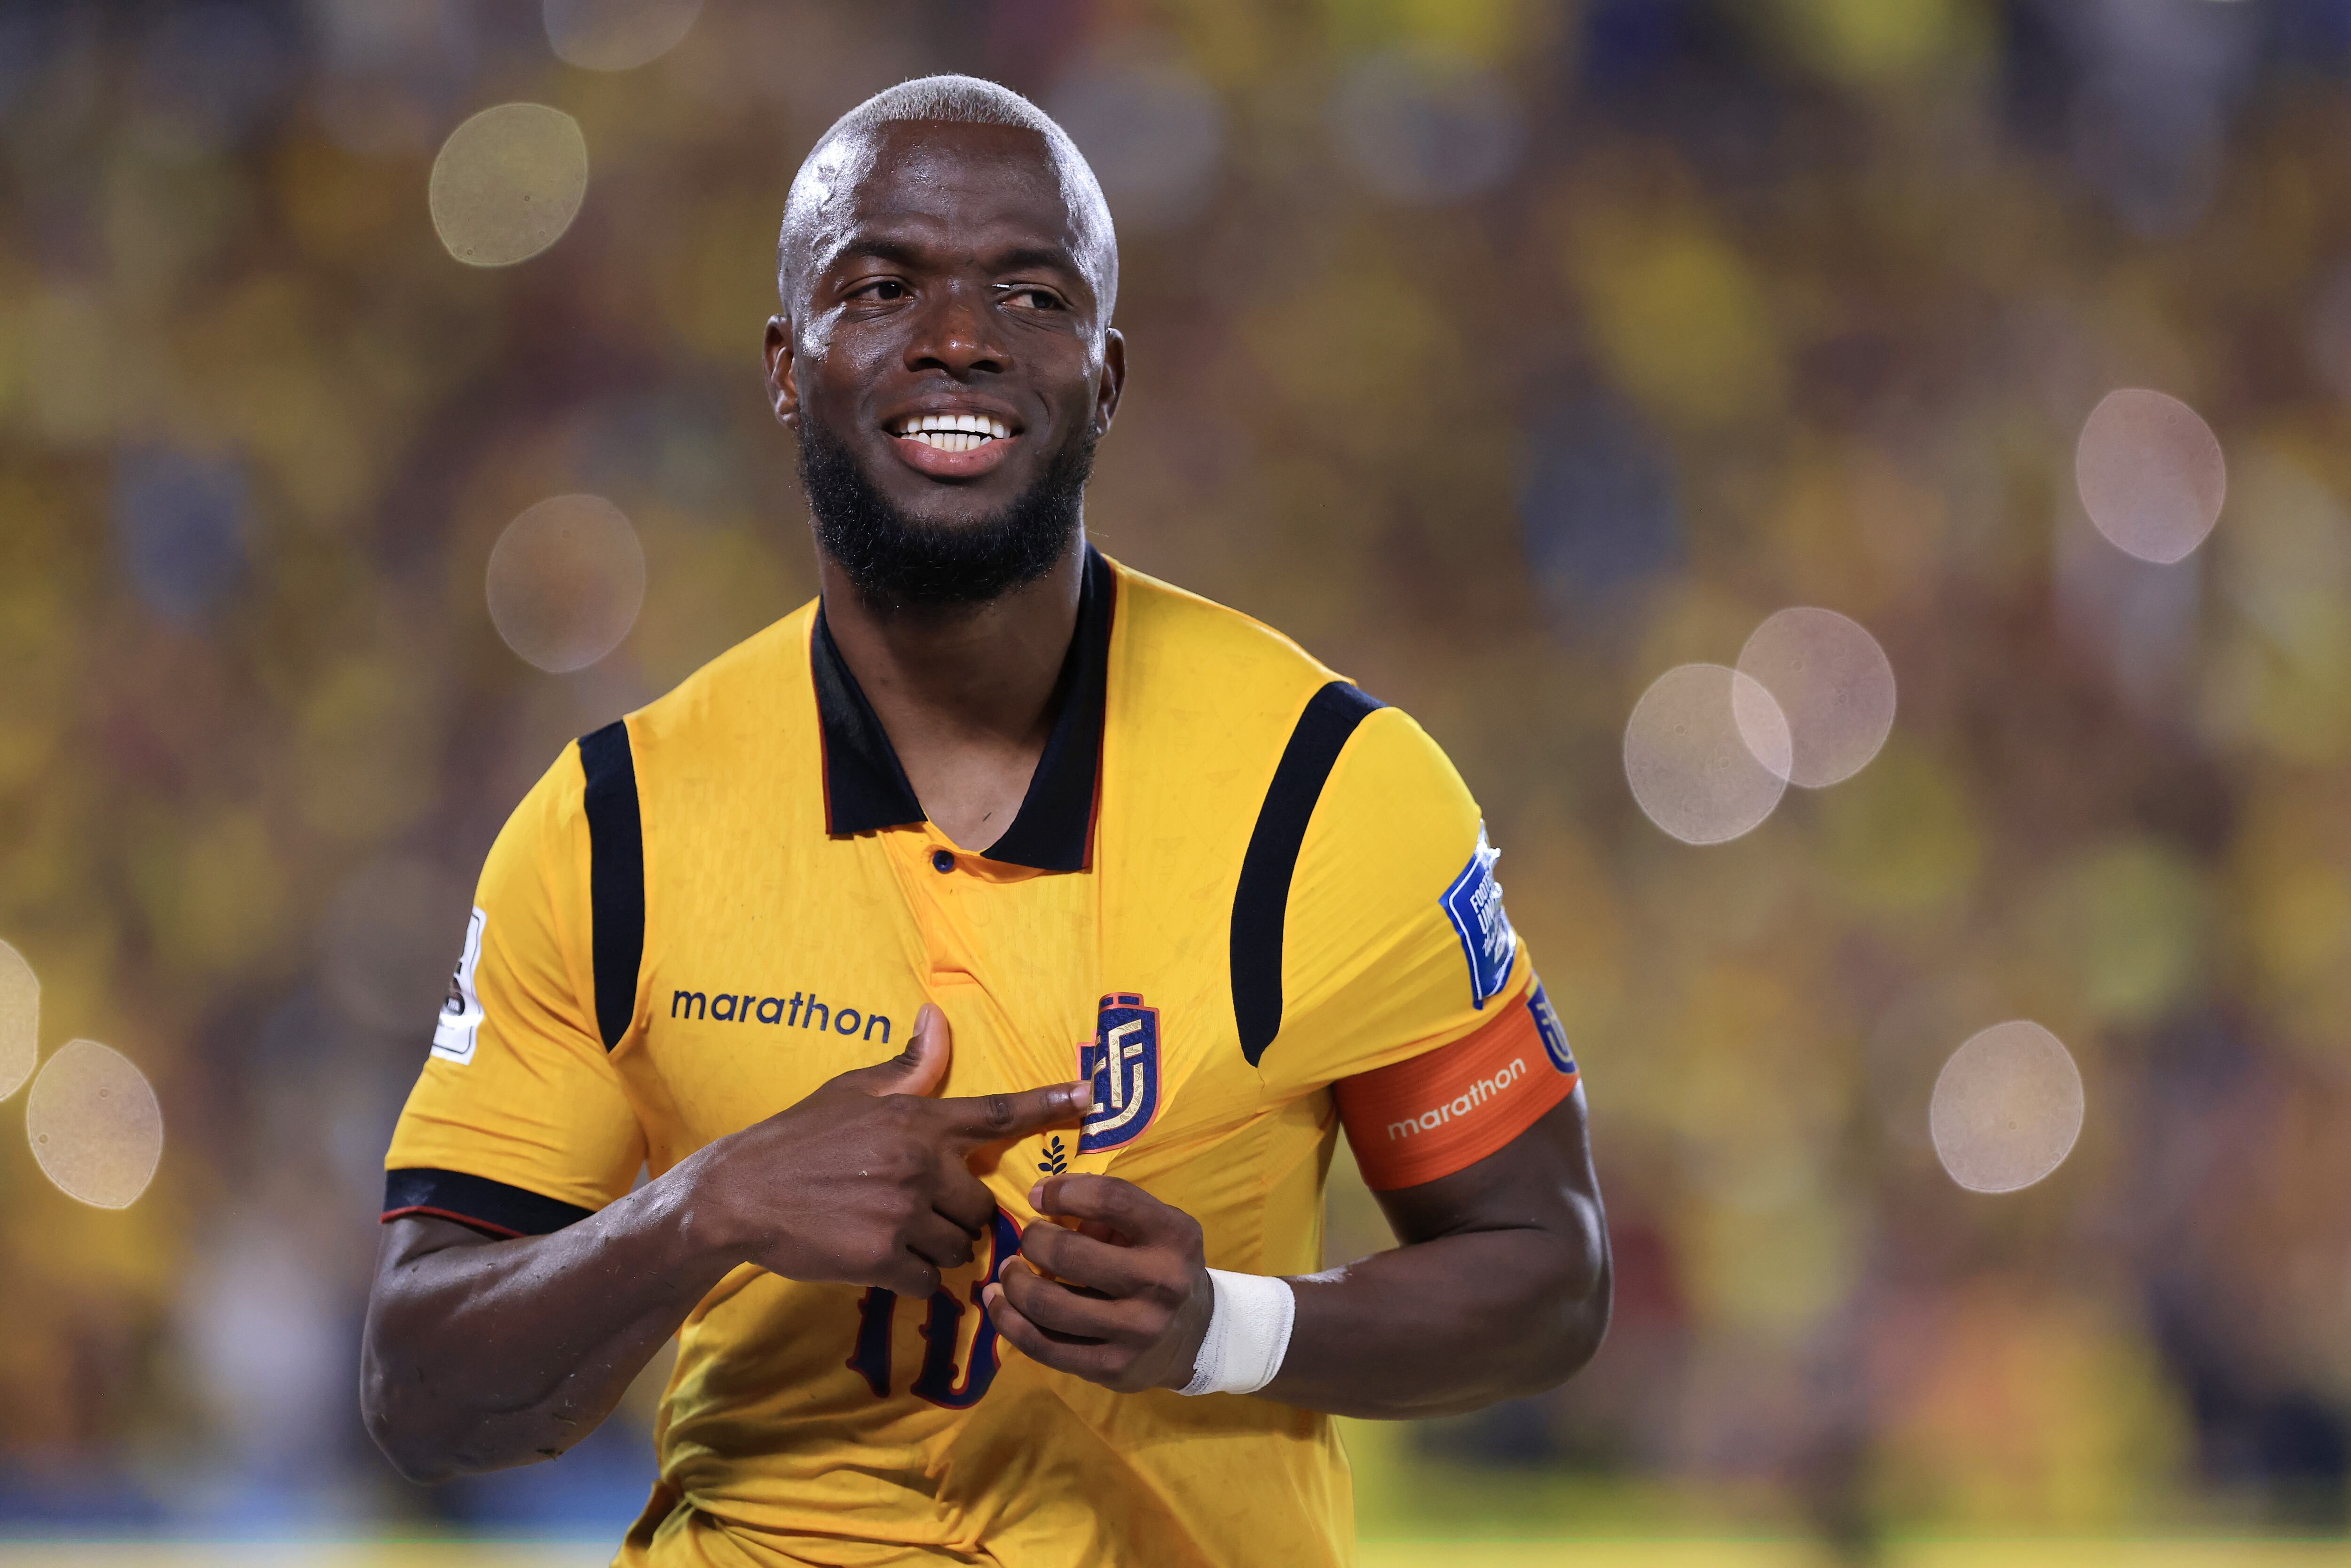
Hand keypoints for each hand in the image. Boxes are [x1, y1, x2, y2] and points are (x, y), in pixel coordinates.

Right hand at [692, 1005, 1087, 1296]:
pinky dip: (911, 1276)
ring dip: (935, 1246)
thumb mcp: (851, 1092)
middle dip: (957, 1212)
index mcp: (916, 1121)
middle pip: (980, 1204)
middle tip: (913, 1207)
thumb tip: (937, 1018)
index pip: (996, 1113)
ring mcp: (901, 1214)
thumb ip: (908, 1069)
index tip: (1091, 1095)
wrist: (737, 1196)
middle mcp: (918, 1165)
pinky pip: (929, 1279)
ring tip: (889, 1230)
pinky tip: (876, 1257)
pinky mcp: (881, 1259)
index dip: (1047, 1103)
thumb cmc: (797, 1139)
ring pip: (958, 1245)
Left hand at [982, 1174, 1214, 1392]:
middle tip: (1028, 1239)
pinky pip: (1043, 1346)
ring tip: (1009, 1270)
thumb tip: (1042, 1198)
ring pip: (1048, 1304)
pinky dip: (1008, 1321)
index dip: (1062, 1191)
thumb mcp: (1154, 1226)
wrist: (1196, 1337)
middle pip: (1069, 1253)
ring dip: (1014, 1281)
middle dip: (1033, 1240)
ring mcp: (1136, 1331)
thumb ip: (1107, 1209)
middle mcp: (1160, 1283)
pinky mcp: (1111, 1367)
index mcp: (1174, 1236)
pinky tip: (998, 1302)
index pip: (1110, 1199)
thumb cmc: (1160, 1266)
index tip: (1037, 1196)